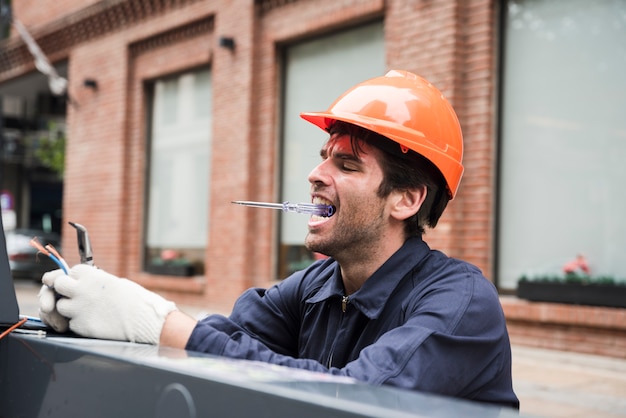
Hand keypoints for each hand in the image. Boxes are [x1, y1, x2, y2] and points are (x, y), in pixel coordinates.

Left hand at [40, 264, 176, 343]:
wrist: (144, 320)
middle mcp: (81, 289)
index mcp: (92, 275)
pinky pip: (71, 323)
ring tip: (87, 311)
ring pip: (61, 306)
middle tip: (74, 295)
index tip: (79, 282)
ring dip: (70, 308)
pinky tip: (94, 322)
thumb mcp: (116, 282)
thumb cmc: (136, 300)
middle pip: (58, 284)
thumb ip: (97, 282)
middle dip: (64, 289)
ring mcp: (79, 308)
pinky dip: (79, 323)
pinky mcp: (80, 326)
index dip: (74, 277)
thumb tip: (86, 284)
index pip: (70, 271)